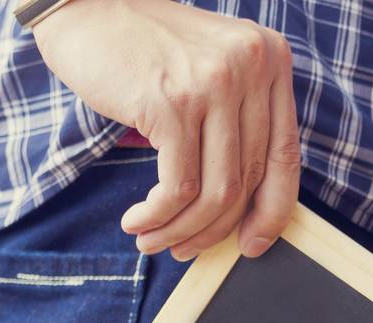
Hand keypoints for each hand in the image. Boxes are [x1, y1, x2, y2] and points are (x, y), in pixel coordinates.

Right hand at [37, 0, 299, 259]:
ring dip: (180, 230)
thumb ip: (236, 122)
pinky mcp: (172, 102)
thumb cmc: (143, 48)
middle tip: (181, 248)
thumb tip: (246, 210)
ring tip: (150, 239)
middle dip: (213, 230)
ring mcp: (214, 84)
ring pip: (215, 193)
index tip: (252, 246)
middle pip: (248, 181)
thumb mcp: (210, 72)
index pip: (286, 156)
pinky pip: (177, 187)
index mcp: (271, 60)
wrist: (86, 2)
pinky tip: (137, 220)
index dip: (272, 213)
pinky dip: (157, 216)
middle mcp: (252, 67)